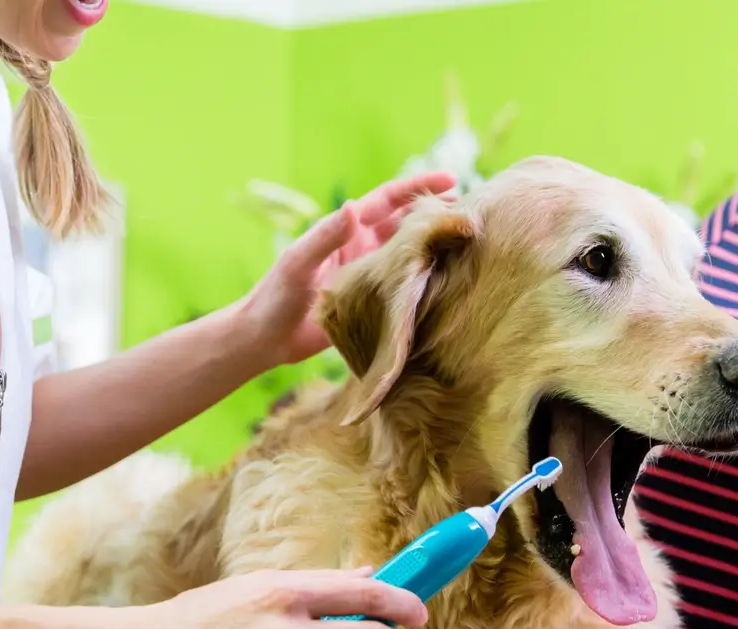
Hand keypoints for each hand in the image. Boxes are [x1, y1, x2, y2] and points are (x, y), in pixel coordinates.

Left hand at [240, 171, 458, 367]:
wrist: (265, 339)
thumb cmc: (276, 296)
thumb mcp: (299, 262)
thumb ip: (326, 237)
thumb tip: (354, 207)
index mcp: (348, 231)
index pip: (388, 200)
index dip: (418, 188)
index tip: (450, 180)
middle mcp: (364, 249)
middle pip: (408, 225)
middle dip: (437, 217)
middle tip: (472, 217)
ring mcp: (372, 277)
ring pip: (411, 256)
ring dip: (436, 251)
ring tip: (470, 248)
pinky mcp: (374, 305)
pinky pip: (406, 290)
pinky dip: (427, 285)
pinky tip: (450, 288)